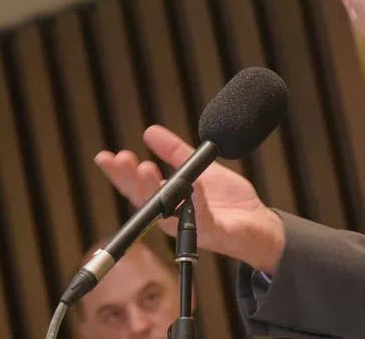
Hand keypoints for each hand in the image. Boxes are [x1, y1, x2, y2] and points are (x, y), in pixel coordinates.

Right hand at [94, 125, 284, 274]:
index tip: (104, 157)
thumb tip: (149, 131)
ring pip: (167, 212)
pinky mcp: (214, 232)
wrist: (260, 222)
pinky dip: (194, 201)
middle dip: (129, 180)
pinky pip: (202, 217)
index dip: (119, 174)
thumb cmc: (228, 201)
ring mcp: (191, 227)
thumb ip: (176, 152)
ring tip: (145, 168)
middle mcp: (173, 217)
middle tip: (121, 159)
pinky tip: (190, 184)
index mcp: (167, 201)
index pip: (136, 188)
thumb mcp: (200, 169)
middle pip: (144, 201)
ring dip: (154, 190)